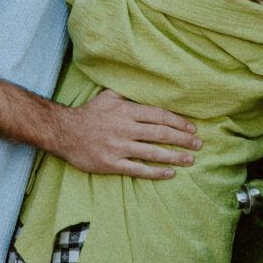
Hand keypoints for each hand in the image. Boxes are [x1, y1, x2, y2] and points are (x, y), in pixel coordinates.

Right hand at [52, 89, 201, 178]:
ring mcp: (118, 147)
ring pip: (153, 153)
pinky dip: (156, 172)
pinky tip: (170, 173)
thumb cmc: (89, 113)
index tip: (192, 128)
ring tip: (190, 160)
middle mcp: (125, 128)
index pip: (160, 115)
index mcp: (126, 110)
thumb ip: (130, 95)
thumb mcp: (109, 96)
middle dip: (183, 140)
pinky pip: (138, 170)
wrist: (64, 132)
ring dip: (175, 157)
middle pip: (161, 134)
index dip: (179, 122)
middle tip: (198, 145)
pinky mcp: (111, 164)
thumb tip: (151, 88)